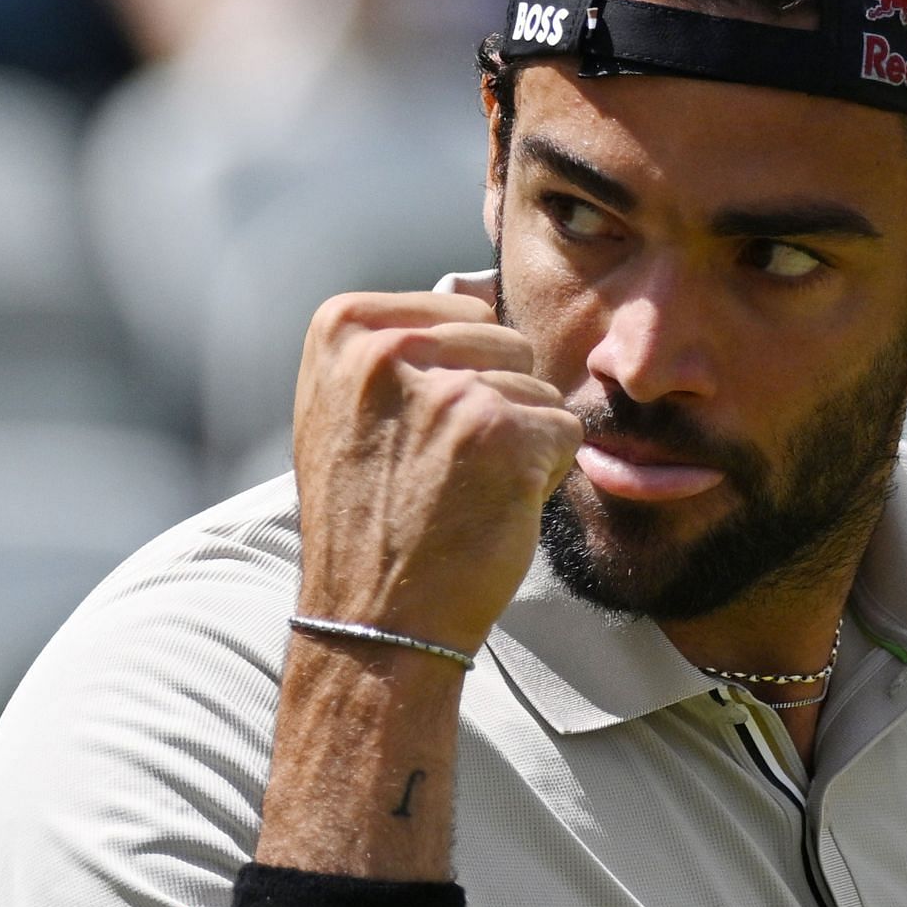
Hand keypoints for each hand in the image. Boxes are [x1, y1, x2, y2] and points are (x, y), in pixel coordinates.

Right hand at [291, 291, 583, 654]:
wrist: (371, 620)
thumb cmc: (368, 517)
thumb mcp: (346, 408)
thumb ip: (396, 345)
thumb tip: (478, 286)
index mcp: (340, 328)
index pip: (462, 311)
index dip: (458, 373)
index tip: (414, 431)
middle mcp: (385, 349)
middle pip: (505, 342)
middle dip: (495, 403)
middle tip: (443, 468)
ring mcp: (444, 391)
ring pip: (538, 389)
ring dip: (520, 441)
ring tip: (463, 491)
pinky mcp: (499, 435)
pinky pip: (565, 431)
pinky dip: (546, 474)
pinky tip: (494, 509)